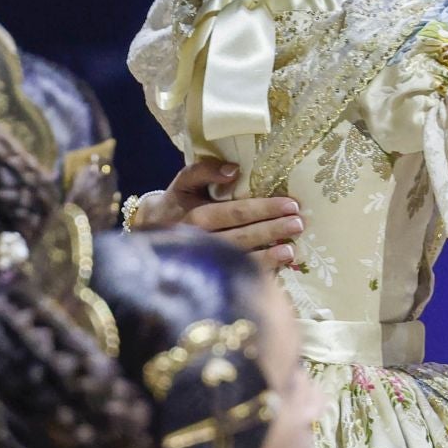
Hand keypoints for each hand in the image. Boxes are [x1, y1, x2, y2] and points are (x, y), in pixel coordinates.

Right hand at [134, 159, 302, 268]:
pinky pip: (236, 277)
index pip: (235, 212)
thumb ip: (204, 170)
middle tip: (298, 224)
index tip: (290, 204)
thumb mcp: (184, 182)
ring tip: (291, 251)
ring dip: (267, 257)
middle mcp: (201, 242)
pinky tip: (276, 271)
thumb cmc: (176, 203)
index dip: (263, 208)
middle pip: (241, 237)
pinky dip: (257, 274)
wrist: (150, 233)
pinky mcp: (210, 277)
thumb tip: (233, 170)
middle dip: (272, 230)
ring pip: (239, 261)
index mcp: (197, 216)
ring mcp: (206, 263)